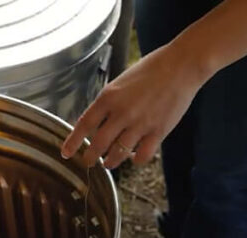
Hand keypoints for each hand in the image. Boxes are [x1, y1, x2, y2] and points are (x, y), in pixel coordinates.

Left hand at [61, 43, 208, 168]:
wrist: (181, 66)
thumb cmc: (151, 70)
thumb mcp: (121, 82)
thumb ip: (109, 101)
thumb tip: (98, 122)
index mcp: (109, 97)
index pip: (84, 124)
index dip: (72, 142)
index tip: (66, 153)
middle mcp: (121, 113)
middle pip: (98, 144)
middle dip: (90, 158)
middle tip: (88, 162)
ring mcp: (140, 124)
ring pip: (118, 154)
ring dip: (111, 162)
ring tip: (109, 163)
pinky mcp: (158, 132)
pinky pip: (141, 156)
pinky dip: (135, 160)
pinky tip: (134, 157)